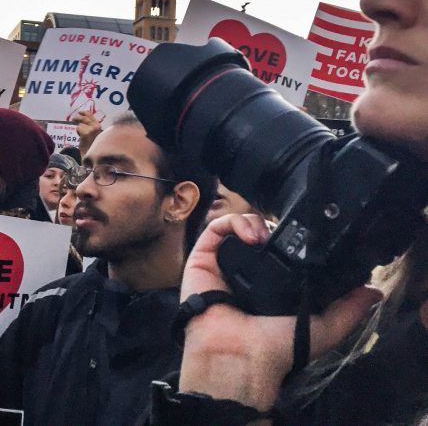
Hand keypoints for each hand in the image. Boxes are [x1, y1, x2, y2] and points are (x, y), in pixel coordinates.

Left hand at [71, 110, 101, 156]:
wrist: (94, 156)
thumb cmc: (94, 148)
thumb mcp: (95, 136)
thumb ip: (91, 128)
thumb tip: (84, 120)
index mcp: (100, 127)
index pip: (92, 117)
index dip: (85, 113)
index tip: (80, 112)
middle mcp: (97, 127)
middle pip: (85, 118)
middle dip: (78, 117)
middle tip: (73, 119)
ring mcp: (92, 129)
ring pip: (81, 124)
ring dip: (79, 129)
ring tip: (81, 135)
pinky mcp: (86, 133)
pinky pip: (79, 128)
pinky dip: (78, 132)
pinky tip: (81, 137)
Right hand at [178, 213, 382, 411]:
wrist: (239, 353)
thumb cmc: (276, 347)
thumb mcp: (323, 328)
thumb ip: (348, 309)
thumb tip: (374, 291)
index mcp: (268, 286)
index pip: (278, 252)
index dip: (290, 240)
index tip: (304, 239)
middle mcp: (244, 273)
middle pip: (258, 234)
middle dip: (272, 228)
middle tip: (284, 235)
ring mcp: (222, 264)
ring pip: (237, 227)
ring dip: (254, 221)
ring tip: (264, 235)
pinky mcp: (202, 257)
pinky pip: (215, 228)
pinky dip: (234, 222)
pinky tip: (250, 234)